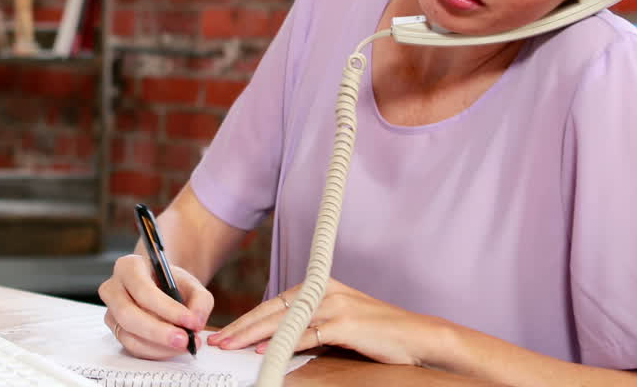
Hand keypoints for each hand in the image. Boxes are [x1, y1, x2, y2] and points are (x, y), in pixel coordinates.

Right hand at [98, 253, 213, 359]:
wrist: (161, 287)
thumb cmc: (171, 282)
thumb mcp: (191, 283)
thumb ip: (200, 300)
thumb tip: (196, 323)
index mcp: (128, 267)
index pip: (142, 289)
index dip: (166, 308)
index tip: (190, 321)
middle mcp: (113, 288)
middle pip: (128, 314)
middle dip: (158, 332)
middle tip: (185, 341)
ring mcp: (111, 311)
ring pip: (128, 335)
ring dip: (159, 346)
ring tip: (184, 345)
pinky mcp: (116, 331)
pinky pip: (132, 347)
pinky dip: (155, 352)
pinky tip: (173, 349)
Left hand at [206, 278, 445, 366]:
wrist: (419, 336)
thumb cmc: (380, 334)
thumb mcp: (340, 323)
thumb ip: (312, 325)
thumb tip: (278, 340)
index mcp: (320, 286)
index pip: (274, 303)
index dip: (247, 318)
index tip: (226, 332)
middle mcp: (324, 290)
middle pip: (272, 309)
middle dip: (241, 326)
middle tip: (217, 340)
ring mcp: (334, 305)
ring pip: (282, 320)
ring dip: (252, 335)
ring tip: (230, 346)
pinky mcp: (345, 323)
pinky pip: (306, 335)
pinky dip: (282, 343)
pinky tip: (263, 351)